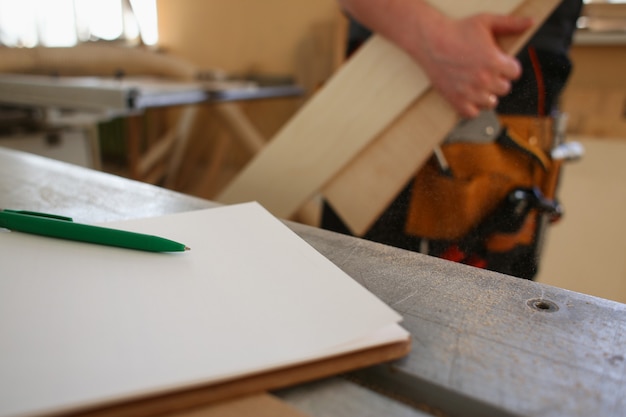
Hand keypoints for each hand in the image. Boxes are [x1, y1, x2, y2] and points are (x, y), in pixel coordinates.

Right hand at [411, 13, 532, 117]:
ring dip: (487, 95)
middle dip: (498, 80)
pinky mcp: (456, 101)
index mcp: (494, 62)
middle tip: (486, 72)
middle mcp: (484, 80)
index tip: (499, 63)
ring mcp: (470, 92)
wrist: (431, 42)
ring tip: (477, 84)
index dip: (508, 67)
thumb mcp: (486, 21)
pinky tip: (469, 96)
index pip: (515, 73)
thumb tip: (530, 22)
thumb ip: (511, 23)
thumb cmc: (456, 31)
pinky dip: (472, 108)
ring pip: (491, 103)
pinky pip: (472, 114)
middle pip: (504, 89)